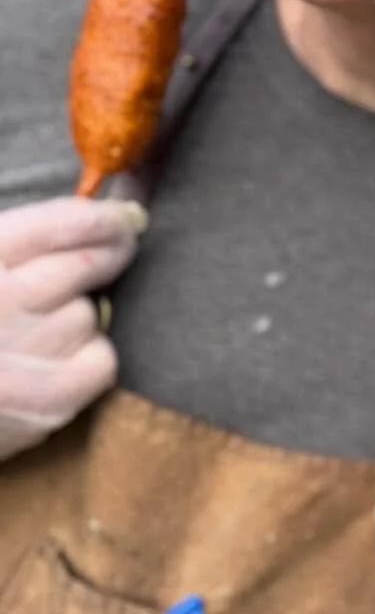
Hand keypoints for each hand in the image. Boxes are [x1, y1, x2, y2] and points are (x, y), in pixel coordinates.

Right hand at [0, 196, 145, 461]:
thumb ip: (15, 248)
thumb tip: (90, 216)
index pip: (60, 224)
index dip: (102, 218)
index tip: (124, 217)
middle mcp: (6, 299)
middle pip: (87, 265)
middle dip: (110, 254)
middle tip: (116, 250)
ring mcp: (30, 349)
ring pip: (90, 314)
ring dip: (78, 316)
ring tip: (38, 329)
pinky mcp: (52, 397)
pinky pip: (102, 360)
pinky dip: (87, 360)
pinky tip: (52, 363)